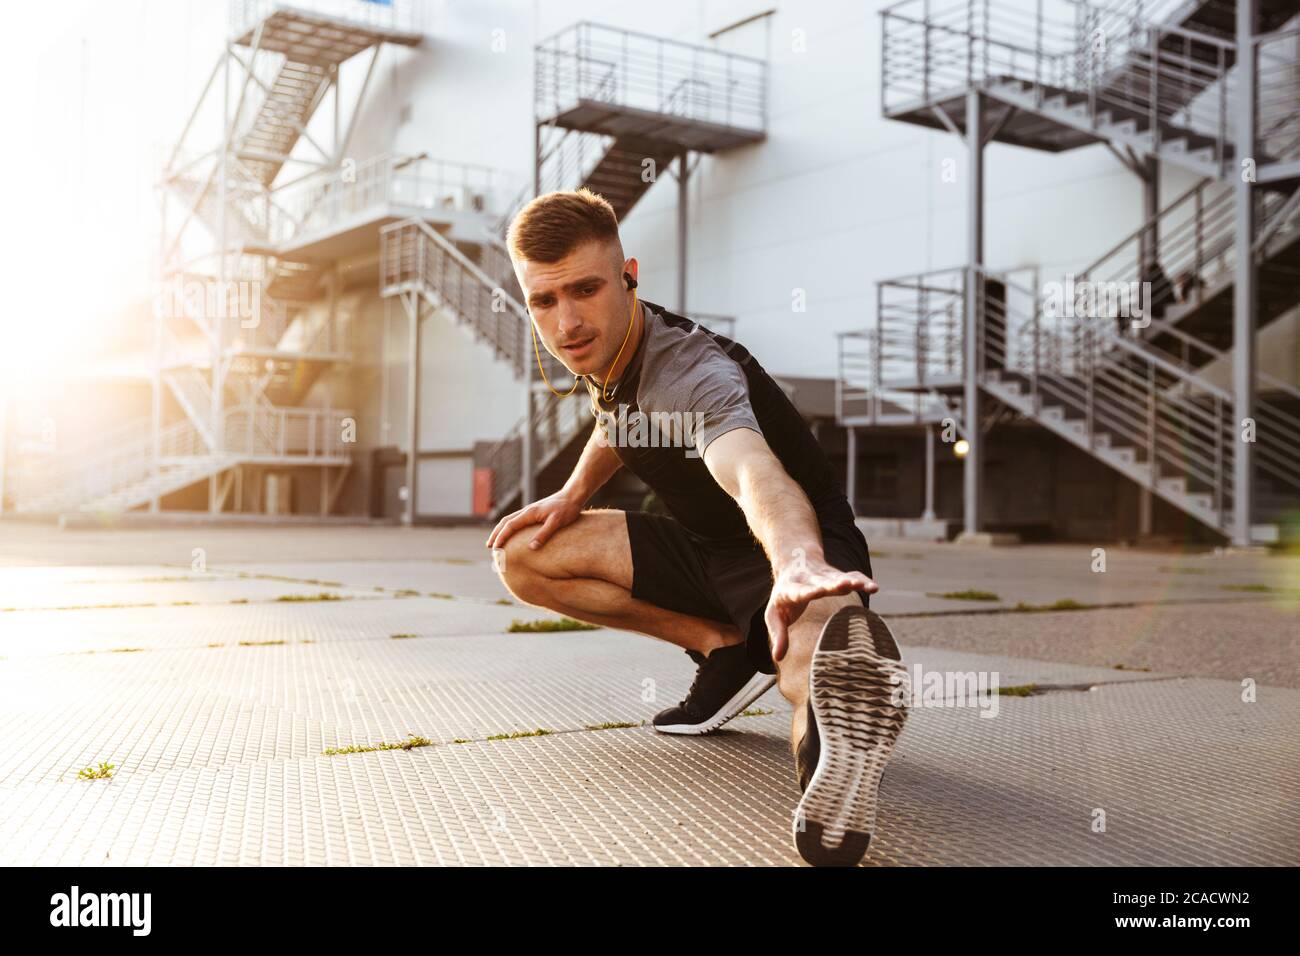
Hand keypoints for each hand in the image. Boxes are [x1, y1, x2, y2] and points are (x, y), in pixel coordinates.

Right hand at [485, 490, 582, 552]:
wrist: (573, 495)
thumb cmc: (567, 508)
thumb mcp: (557, 522)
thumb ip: (544, 534)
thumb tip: (531, 548)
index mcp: (529, 513)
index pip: (510, 526)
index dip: (501, 537)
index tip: (495, 549)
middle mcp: (527, 511)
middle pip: (505, 522)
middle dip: (496, 534)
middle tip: (489, 546)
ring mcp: (530, 511)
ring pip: (510, 520)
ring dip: (501, 530)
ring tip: (496, 541)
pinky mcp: (535, 512)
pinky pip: (517, 520)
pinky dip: (510, 527)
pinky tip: (512, 533)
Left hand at [763, 559, 877, 663]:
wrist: (794, 563)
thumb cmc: (784, 597)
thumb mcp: (774, 615)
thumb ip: (777, 635)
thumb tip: (777, 657)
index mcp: (791, 589)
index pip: (801, 591)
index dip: (810, 592)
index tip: (819, 592)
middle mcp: (810, 580)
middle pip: (823, 583)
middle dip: (833, 585)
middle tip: (845, 585)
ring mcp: (825, 576)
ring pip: (839, 578)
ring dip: (852, 581)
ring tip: (866, 586)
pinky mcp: (837, 575)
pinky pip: (852, 576)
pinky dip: (862, 581)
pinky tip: (874, 587)